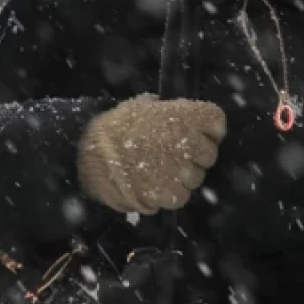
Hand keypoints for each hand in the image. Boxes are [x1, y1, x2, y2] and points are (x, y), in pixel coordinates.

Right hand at [76, 95, 226, 214]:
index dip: (209, 130)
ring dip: (181, 177)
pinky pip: (180, 197)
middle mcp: (189, 141)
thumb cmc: (113, 127)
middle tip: (173, 156)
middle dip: (194, 156)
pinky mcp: (169, 194)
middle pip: (209, 153)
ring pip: (196, 178)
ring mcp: (181, 170)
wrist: (87, 154)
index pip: (216, 121)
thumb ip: (168, 112)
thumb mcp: (143, 106)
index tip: (197, 133)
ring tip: (157, 172)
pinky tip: (151, 186)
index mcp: (184, 114)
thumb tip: (179, 116)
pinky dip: (168, 194)